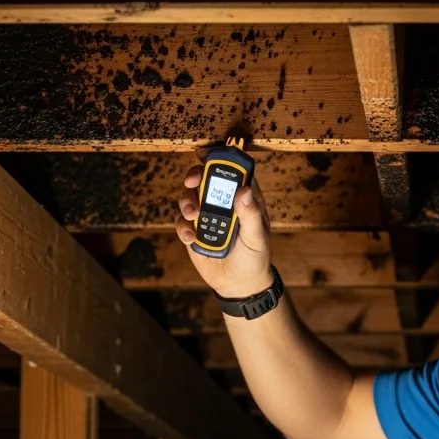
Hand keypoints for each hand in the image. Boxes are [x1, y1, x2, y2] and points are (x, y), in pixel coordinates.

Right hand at [175, 158, 274, 298]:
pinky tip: (192, 238)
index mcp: (243, 198)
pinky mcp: (193, 230)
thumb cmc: (254, 257)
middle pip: (204, 179)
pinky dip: (184, 227)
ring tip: (193, 215)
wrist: (238, 284)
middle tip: (191, 182)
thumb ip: (251, 215)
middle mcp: (222, 203)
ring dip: (187, 202)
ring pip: (189, 197)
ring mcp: (206, 215)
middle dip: (194, 175)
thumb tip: (244, 190)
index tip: (207, 154)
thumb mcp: (257, 237)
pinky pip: (182, 222)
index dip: (220, 159)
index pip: (232, 172)